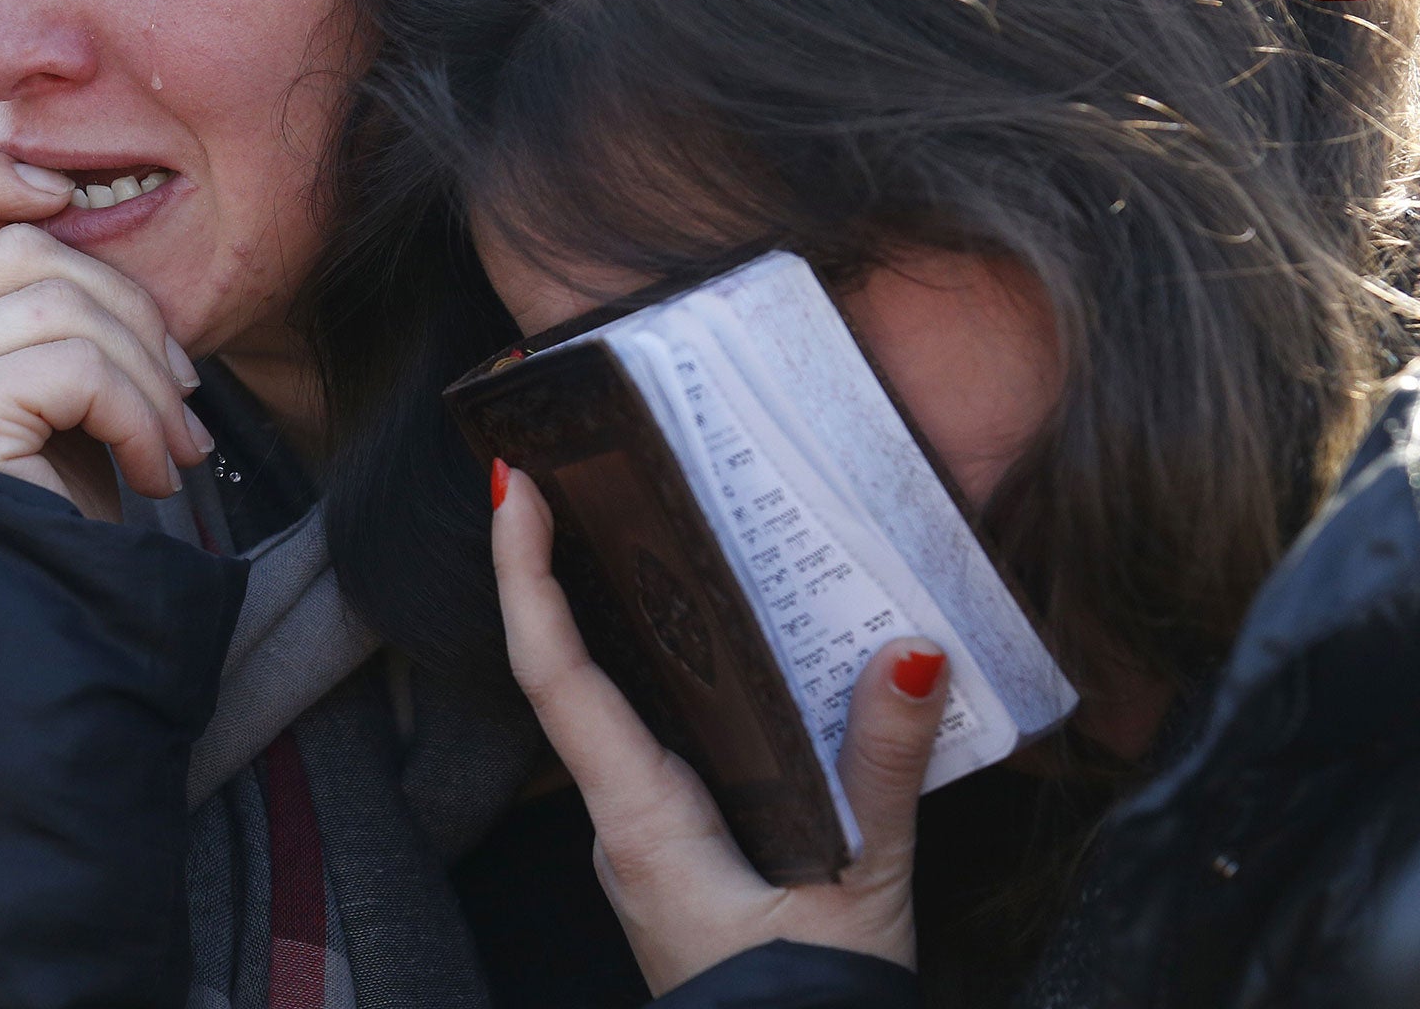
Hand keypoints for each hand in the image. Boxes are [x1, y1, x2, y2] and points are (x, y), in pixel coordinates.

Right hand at [0, 148, 212, 519]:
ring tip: (172, 444)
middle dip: (130, 313)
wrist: (34, 635)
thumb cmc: (50, 522)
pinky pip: (75, 365)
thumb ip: (39, 313)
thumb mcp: (45, 398)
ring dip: (147, 375)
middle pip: (22, 252)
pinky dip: (137, 415)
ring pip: (59, 302)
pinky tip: (151, 473)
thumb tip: (81, 216)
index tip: (64, 195)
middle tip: (179, 395)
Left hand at [490, 462, 946, 994]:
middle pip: (567, 671)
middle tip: (575, 466)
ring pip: (612, 702)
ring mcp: (640, 832)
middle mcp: (619, 818)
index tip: (509, 487)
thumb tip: (909, 657)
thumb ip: (883, 771)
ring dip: (617, 614)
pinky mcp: (671, 844)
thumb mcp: (862, 886)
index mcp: (639, 822)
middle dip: (559, 566)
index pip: (555, 676)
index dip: (523, 577)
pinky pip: (653, 735)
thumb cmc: (805, 1008)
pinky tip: (713, 630)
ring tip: (642, 519)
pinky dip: (668, 669)